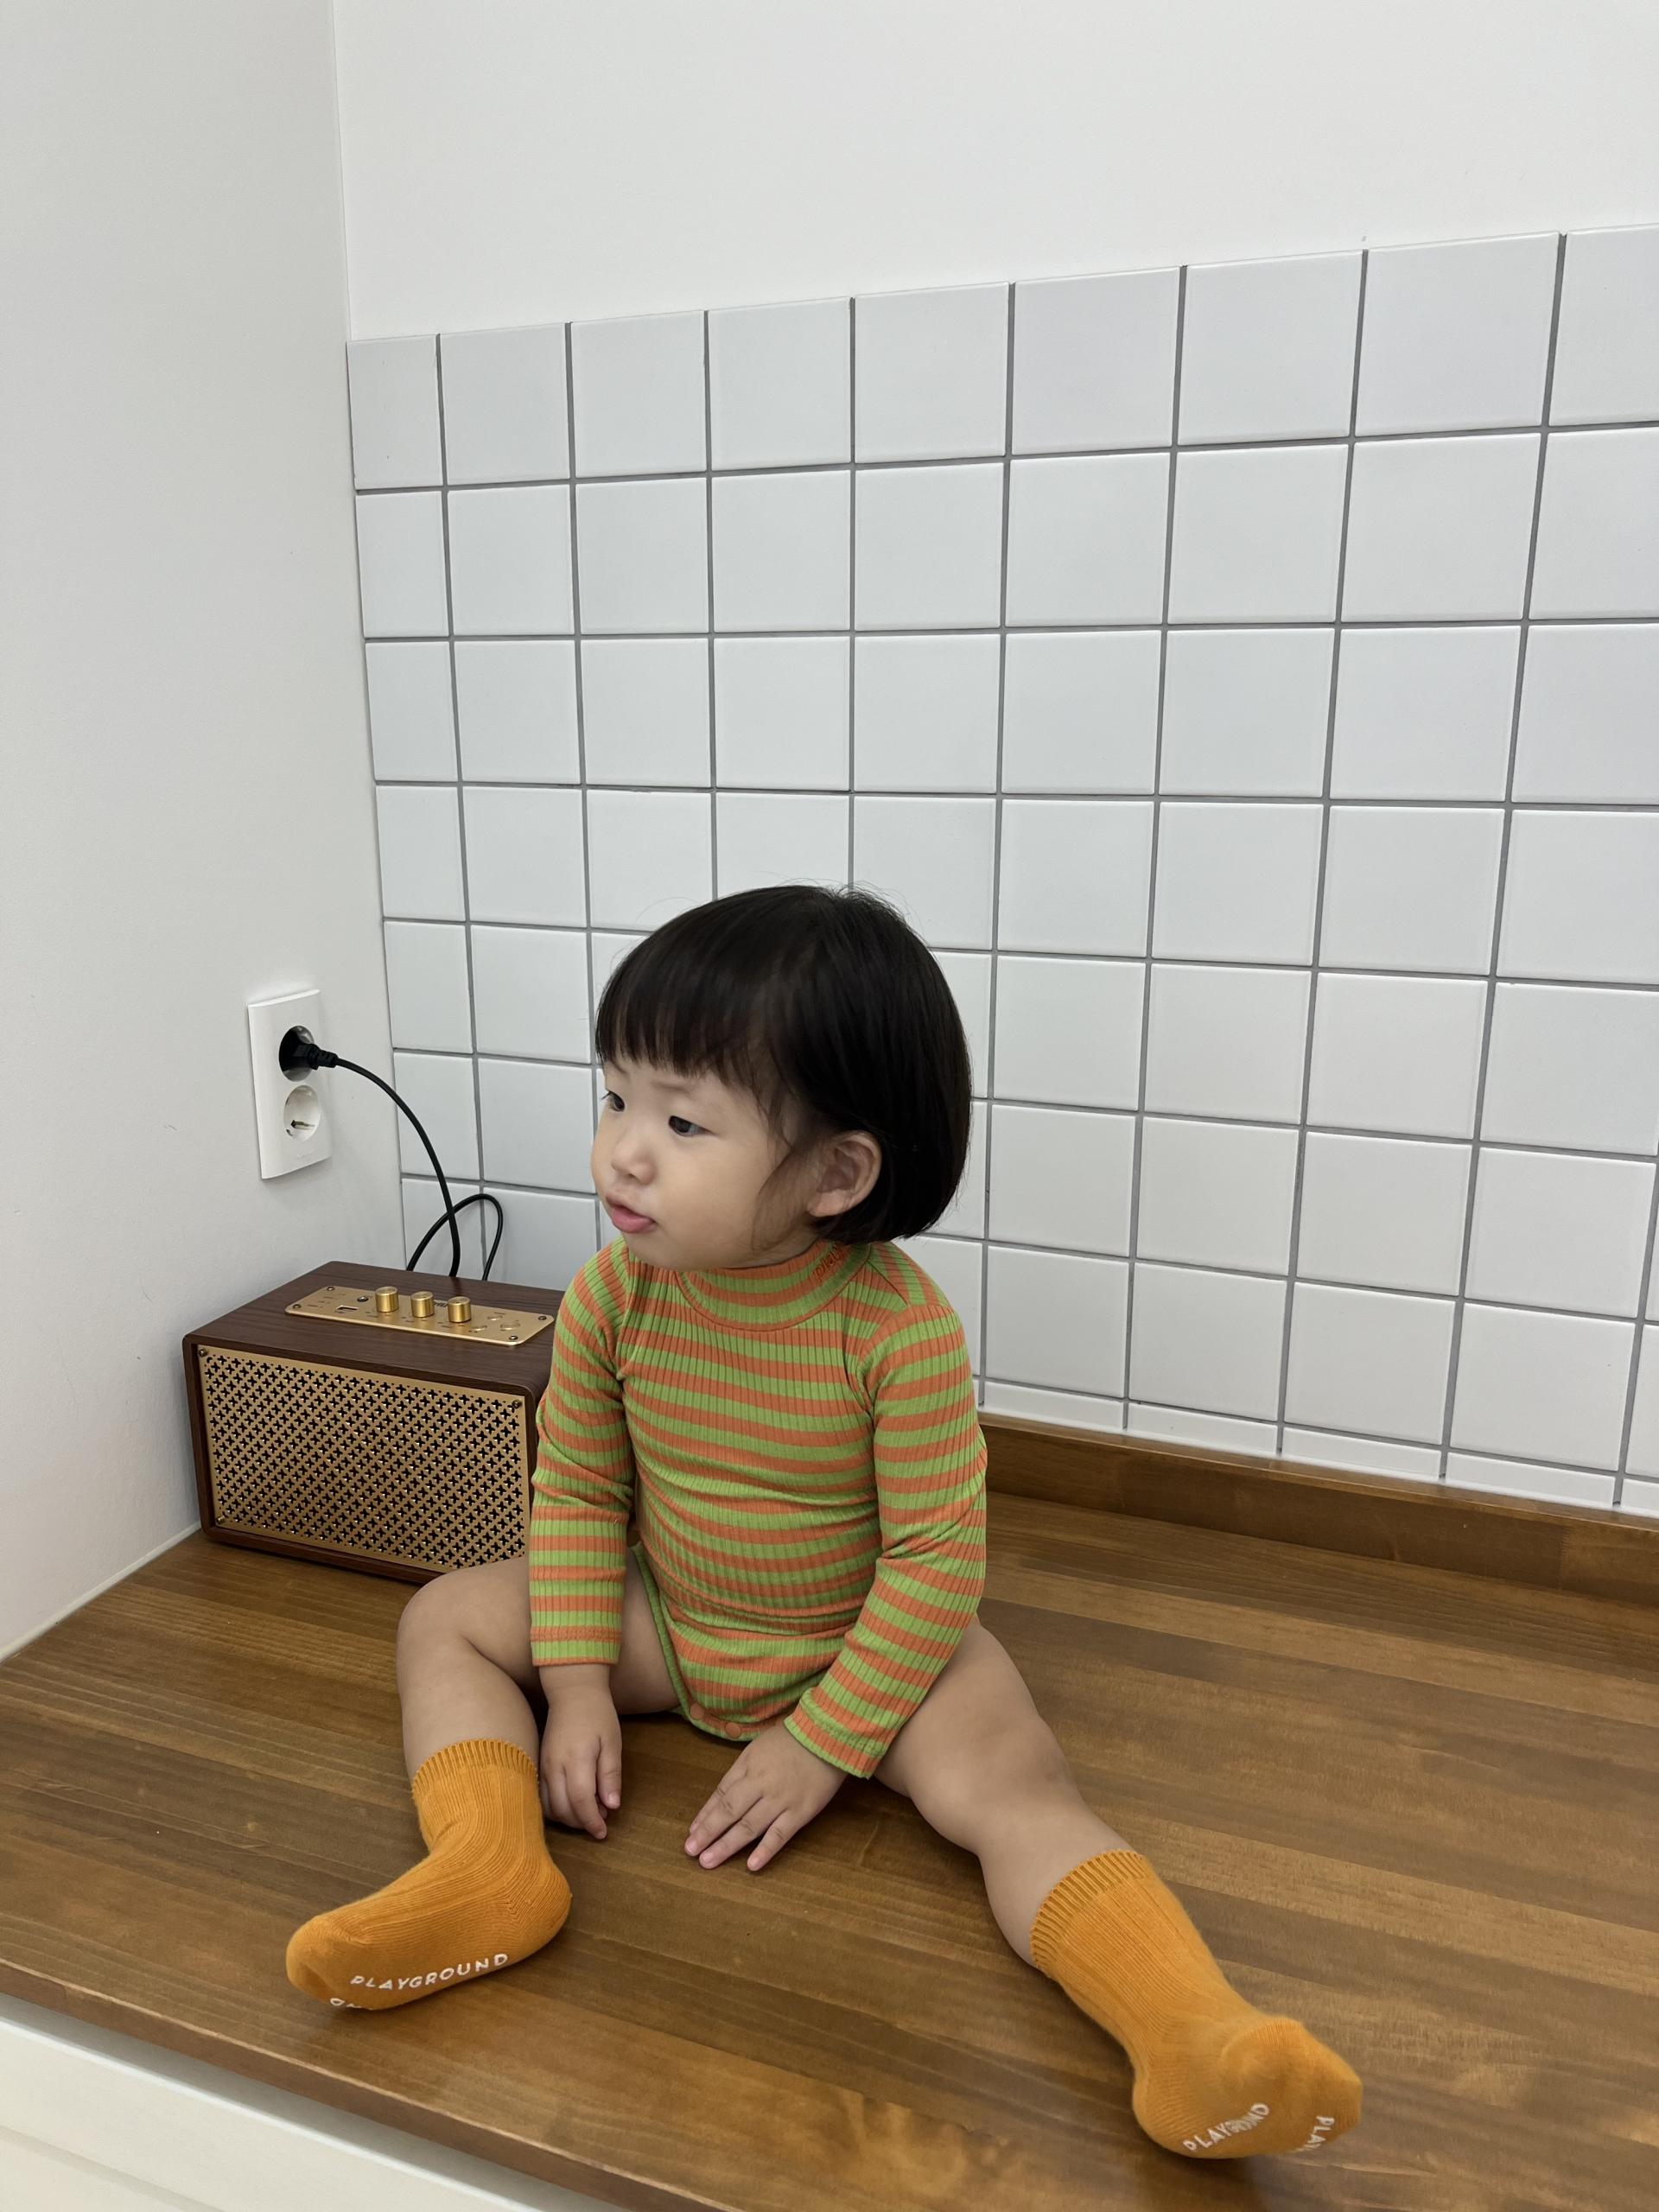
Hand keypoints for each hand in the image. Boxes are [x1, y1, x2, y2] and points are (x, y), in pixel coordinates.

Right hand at [539, 1669, 621, 1838]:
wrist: (572, 1693)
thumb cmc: (597, 1715)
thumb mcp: (612, 1742)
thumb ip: (610, 1774)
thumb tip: (612, 1806)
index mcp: (576, 1759)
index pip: (581, 1801)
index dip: (592, 1821)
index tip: (603, 1833)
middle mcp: (554, 1765)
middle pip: (562, 1809)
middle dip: (581, 1823)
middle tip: (600, 1820)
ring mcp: (543, 1766)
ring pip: (549, 1807)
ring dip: (568, 1818)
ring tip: (589, 1811)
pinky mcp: (538, 1765)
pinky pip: (541, 1797)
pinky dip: (555, 1808)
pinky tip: (572, 1803)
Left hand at [684, 1720, 845, 1872]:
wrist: (828, 1735)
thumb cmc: (791, 1740)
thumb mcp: (758, 1747)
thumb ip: (740, 1772)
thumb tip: (721, 1797)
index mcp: (748, 1766)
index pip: (721, 1794)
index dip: (705, 1815)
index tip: (692, 1833)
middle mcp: (760, 1784)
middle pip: (729, 1812)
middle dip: (708, 1833)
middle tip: (690, 1851)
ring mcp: (781, 1800)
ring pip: (749, 1826)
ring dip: (726, 1845)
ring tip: (708, 1861)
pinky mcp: (801, 1812)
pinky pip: (780, 1835)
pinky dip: (765, 1851)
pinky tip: (750, 1866)